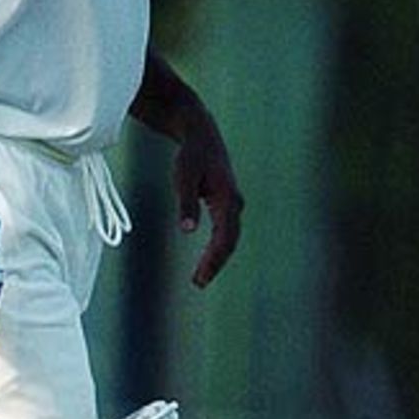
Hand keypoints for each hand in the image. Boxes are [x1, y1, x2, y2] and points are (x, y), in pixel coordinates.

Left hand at [173, 116, 243, 286]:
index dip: (214, 259)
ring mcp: (232, 204)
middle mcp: (234, 203)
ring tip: (200, 277)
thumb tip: (187, 230)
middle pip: (229, 241)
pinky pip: (225, 231)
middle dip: (215, 263)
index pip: (224, 237)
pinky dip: (216, 248)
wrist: (202, 135)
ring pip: (229, 238)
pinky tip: (206, 260)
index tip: (201, 276)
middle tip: (198, 282)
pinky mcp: (225, 204)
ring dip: (216, 258)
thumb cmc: (191, 155)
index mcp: (227, 199)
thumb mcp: (184, 177)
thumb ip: (186, 202)